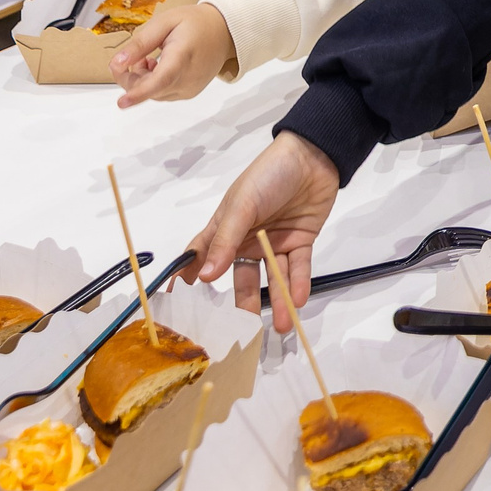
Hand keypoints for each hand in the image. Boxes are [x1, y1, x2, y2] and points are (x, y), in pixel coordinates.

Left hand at [112, 2, 234, 106]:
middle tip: (127, 58)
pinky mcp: (189, 93)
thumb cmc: (196, 23)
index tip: (122, 102)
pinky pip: (162, 94)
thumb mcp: (165, 22)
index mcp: (182, 57)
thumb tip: (117, 62)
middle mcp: (187, 79)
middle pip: (149, 89)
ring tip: (149, 58)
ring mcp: (189, 89)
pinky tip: (158, 66)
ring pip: (153, 94)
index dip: (139, 93)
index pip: (160, 80)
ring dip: (142, 80)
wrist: (225, 32)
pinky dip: (153, 84)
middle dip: (130, 78)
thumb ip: (141, 43)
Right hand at [188, 132, 342, 332]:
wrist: (313, 156)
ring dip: (278, 300)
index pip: (202, 256)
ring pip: (273, 278)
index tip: (177, 307)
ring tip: (282, 326)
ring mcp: (275, 242)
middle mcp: (248, 239)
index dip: (189, 278)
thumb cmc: (268, 175)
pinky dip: (298, 284)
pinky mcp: (301, 242)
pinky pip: (298, 268)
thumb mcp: (242, 205)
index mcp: (226, 227)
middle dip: (244, 303)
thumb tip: (204, 278)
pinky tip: (298, 301)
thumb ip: (225, 241)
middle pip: (242, 277)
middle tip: (244, 334)